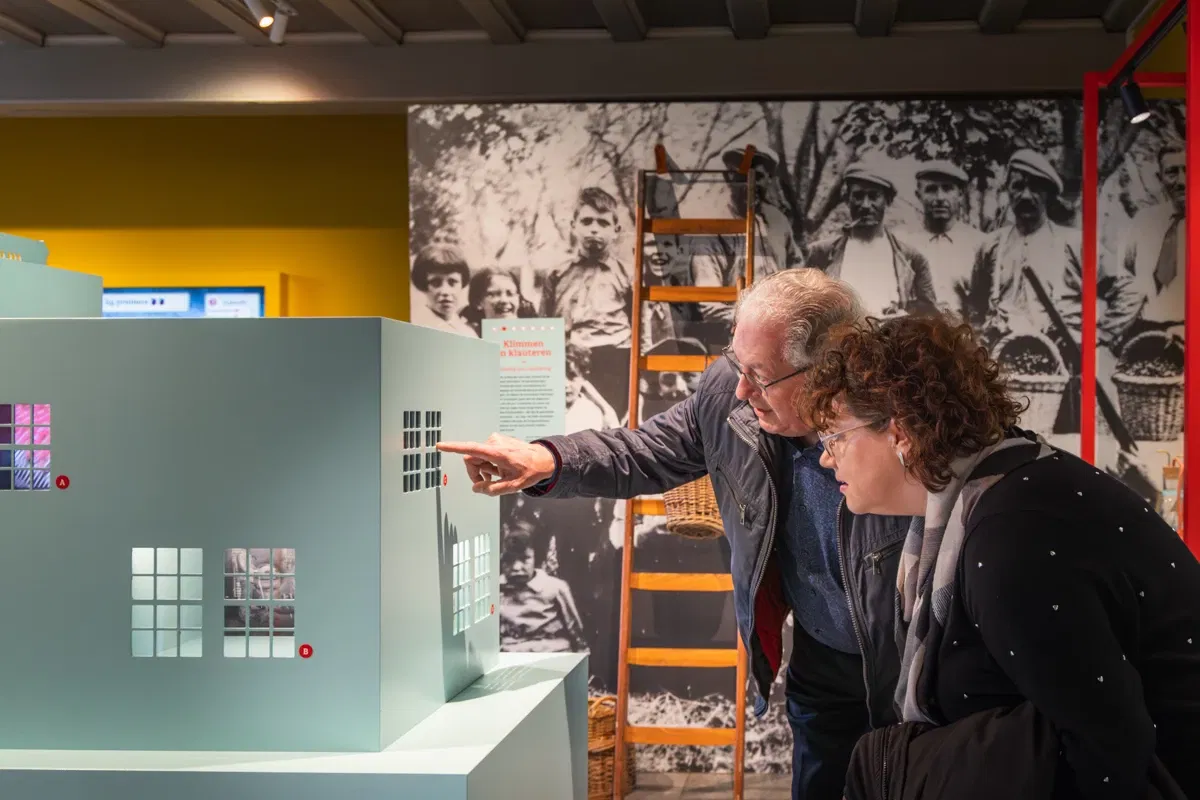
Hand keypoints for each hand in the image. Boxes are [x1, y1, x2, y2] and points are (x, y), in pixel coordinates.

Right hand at [437, 433, 556, 495]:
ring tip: (500, 473)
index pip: (470, 449)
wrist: (544, 459)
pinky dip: (489, 463)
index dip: (453, 447)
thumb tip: (476, 488)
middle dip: (477, 473)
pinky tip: (500, 468)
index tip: (440, 445)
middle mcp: (494, 443)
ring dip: (485, 469)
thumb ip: (492, 489)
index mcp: (497, 452)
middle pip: (471, 460)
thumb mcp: (513, 486)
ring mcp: (495, 440)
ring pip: (478, 458)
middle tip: (489, 482)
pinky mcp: (496, 440)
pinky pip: (484, 454)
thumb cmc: (530, 470)